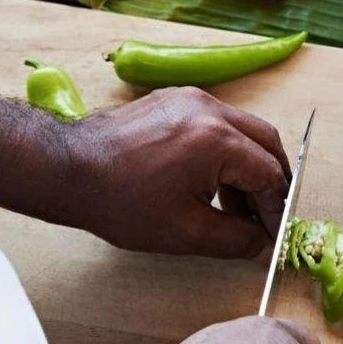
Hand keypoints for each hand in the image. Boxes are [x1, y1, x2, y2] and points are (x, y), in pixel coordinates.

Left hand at [0, 86, 290, 258]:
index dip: (276, 209)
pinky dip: (224, 150)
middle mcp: (210, 109)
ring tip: (235, 207)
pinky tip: (210, 182)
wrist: (67, 170)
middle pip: (265, 141)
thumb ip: (235, 239)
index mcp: (218, 140)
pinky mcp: (172, 100)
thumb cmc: (120, 201)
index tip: (272, 234)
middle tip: (265, 216)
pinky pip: (215, 121)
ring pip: (241, 129)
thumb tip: (261, 244)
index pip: (270, 174)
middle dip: (271, 181)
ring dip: (247, 166)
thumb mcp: (186, 232)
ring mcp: (190, 99)